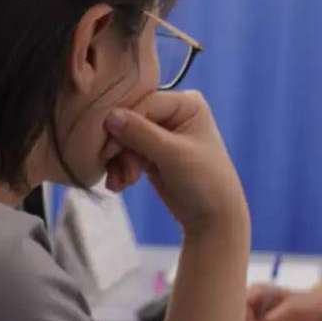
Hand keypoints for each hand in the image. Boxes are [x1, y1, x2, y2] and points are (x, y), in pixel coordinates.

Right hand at [103, 91, 247, 235]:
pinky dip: (119, 168)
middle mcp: (172, 112)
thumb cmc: (204, 182)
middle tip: (117, 172)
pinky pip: (124, 153)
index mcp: (186, 103)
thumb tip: (109, 114)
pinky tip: (120, 184)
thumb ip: (141, 134)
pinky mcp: (149, 152)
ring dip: (118, 161)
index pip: (144, 102)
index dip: (123, 122)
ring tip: (121, 183)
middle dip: (120, 147)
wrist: (212, 218)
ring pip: (123, 138)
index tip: (109, 148)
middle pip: (129, 119)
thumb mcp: (174, 155)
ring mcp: (159, 132)